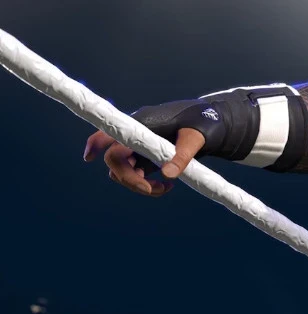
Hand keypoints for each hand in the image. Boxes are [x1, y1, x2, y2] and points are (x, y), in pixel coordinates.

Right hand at [83, 125, 204, 196]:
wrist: (213, 126)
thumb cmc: (203, 124)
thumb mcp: (196, 139)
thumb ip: (183, 155)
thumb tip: (169, 175)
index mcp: (143, 124)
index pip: (113, 132)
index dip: (97, 143)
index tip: (89, 158)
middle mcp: (136, 136)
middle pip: (115, 160)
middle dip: (129, 178)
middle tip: (152, 189)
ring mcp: (140, 148)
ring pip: (123, 171)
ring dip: (138, 184)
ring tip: (166, 187)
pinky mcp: (147, 158)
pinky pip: (136, 175)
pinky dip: (146, 185)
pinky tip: (167, 186)